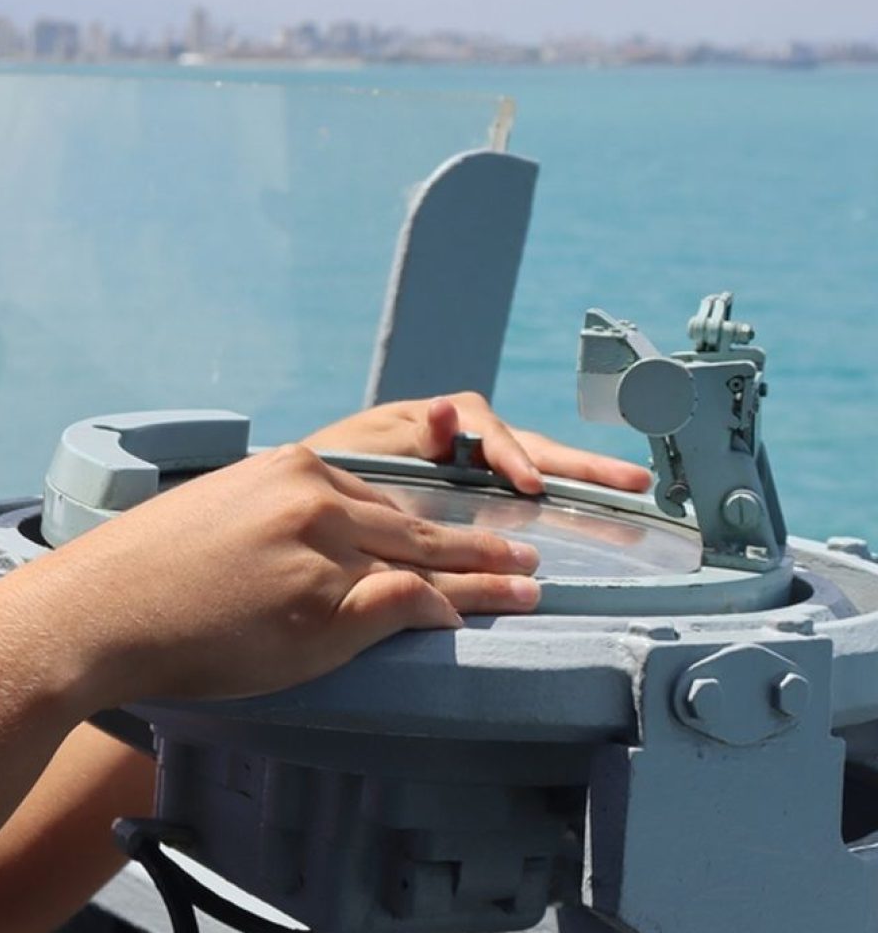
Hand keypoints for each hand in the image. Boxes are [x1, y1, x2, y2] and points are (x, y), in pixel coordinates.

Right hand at [22, 444, 541, 706]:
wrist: (101, 610)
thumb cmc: (149, 572)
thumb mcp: (223, 516)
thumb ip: (281, 518)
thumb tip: (321, 543)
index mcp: (292, 468)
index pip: (383, 492)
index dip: (434, 514)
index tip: (466, 524)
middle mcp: (315, 499)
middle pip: (417, 523)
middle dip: (480, 541)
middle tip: (526, 551)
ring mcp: (322, 552)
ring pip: (426, 561)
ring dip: (486, 577)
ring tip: (528, 584)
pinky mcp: (322, 607)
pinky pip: (406, 604)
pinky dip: (447, 611)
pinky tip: (469, 619)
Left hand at [300, 392, 652, 495]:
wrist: (298, 506)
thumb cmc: (325, 473)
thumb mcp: (359, 449)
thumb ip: (407, 437)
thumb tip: (447, 413)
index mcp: (433, 422)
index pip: (490, 434)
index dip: (514, 458)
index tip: (533, 486)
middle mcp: (457, 439)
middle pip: (528, 446)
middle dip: (580, 464)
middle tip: (634, 480)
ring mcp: (466, 468)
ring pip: (531, 470)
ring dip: (579, 480)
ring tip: (631, 491)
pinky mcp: (466, 497)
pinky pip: (514, 497)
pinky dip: (552, 503)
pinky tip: (588, 519)